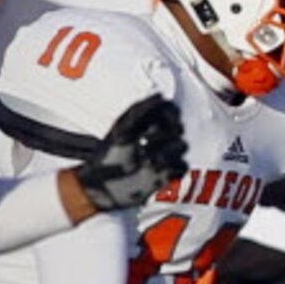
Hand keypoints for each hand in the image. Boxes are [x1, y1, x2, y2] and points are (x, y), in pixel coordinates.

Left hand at [75, 96, 187, 212]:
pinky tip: (155, 170)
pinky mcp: (167, 174)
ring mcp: (163, 156)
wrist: (102, 188)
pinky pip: (182, 166)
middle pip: (179, 128)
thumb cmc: (107, 157)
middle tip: (146, 142)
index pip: (170, 110)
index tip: (157, 121)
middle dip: (164, 134)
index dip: (168, 113)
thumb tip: (160, 95)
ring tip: (147, 160)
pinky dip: (172, 167)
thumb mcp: (122, 129)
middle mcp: (157, 138)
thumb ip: (141, 110)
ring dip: (167, 151)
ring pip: (182, 146)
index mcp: (147, 123)